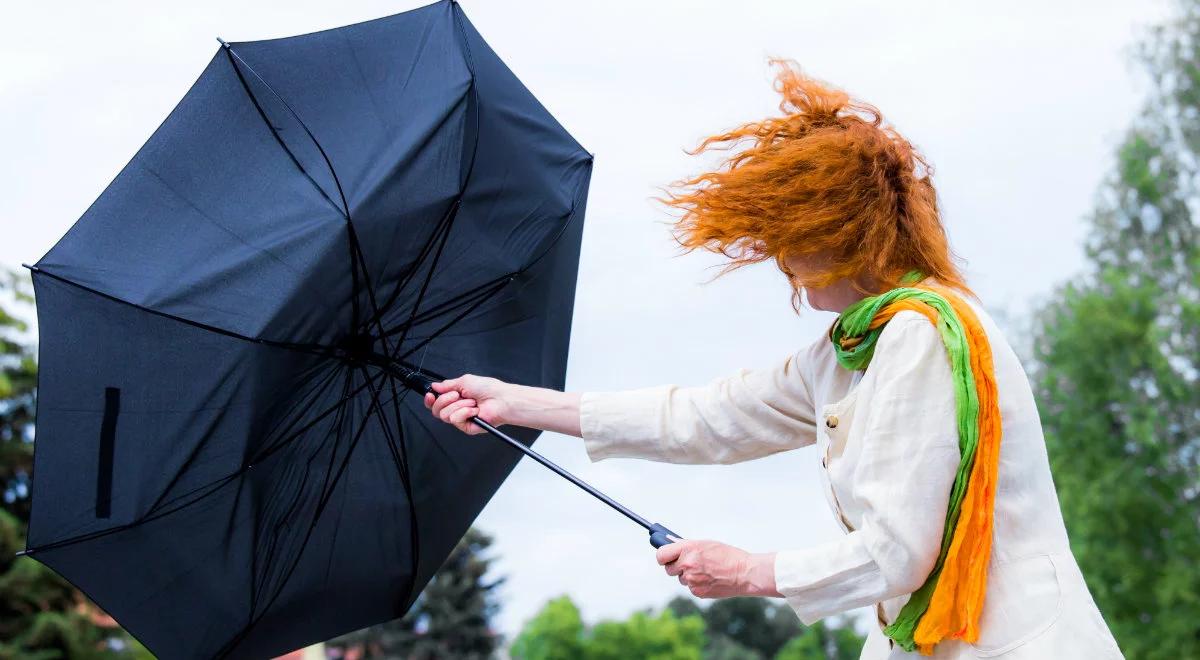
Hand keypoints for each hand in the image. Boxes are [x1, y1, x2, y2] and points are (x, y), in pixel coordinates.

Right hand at [423, 374, 512, 434]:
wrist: (501, 399)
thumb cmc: (488, 389)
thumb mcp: (464, 381)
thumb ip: (447, 384)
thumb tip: (435, 386)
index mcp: (456, 397)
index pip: (436, 402)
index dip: (430, 399)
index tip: (430, 394)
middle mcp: (457, 408)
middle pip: (436, 410)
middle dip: (445, 399)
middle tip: (458, 395)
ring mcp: (461, 418)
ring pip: (444, 415)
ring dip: (459, 405)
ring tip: (471, 402)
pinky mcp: (466, 427)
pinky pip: (455, 420)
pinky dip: (464, 412)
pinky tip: (474, 410)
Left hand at [656, 539, 780, 598]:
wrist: (744, 573)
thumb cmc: (727, 555)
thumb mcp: (706, 544)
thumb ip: (687, 546)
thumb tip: (670, 545)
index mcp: (688, 549)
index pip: (661, 555)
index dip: (662, 556)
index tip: (665, 557)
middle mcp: (687, 564)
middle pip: (668, 569)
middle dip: (676, 567)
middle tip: (687, 564)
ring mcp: (691, 580)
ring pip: (682, 579)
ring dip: (688, 576)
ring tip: (706, 571)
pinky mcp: (697, 592)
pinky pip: (691, 587)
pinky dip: (698, 584)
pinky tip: (710, 579)